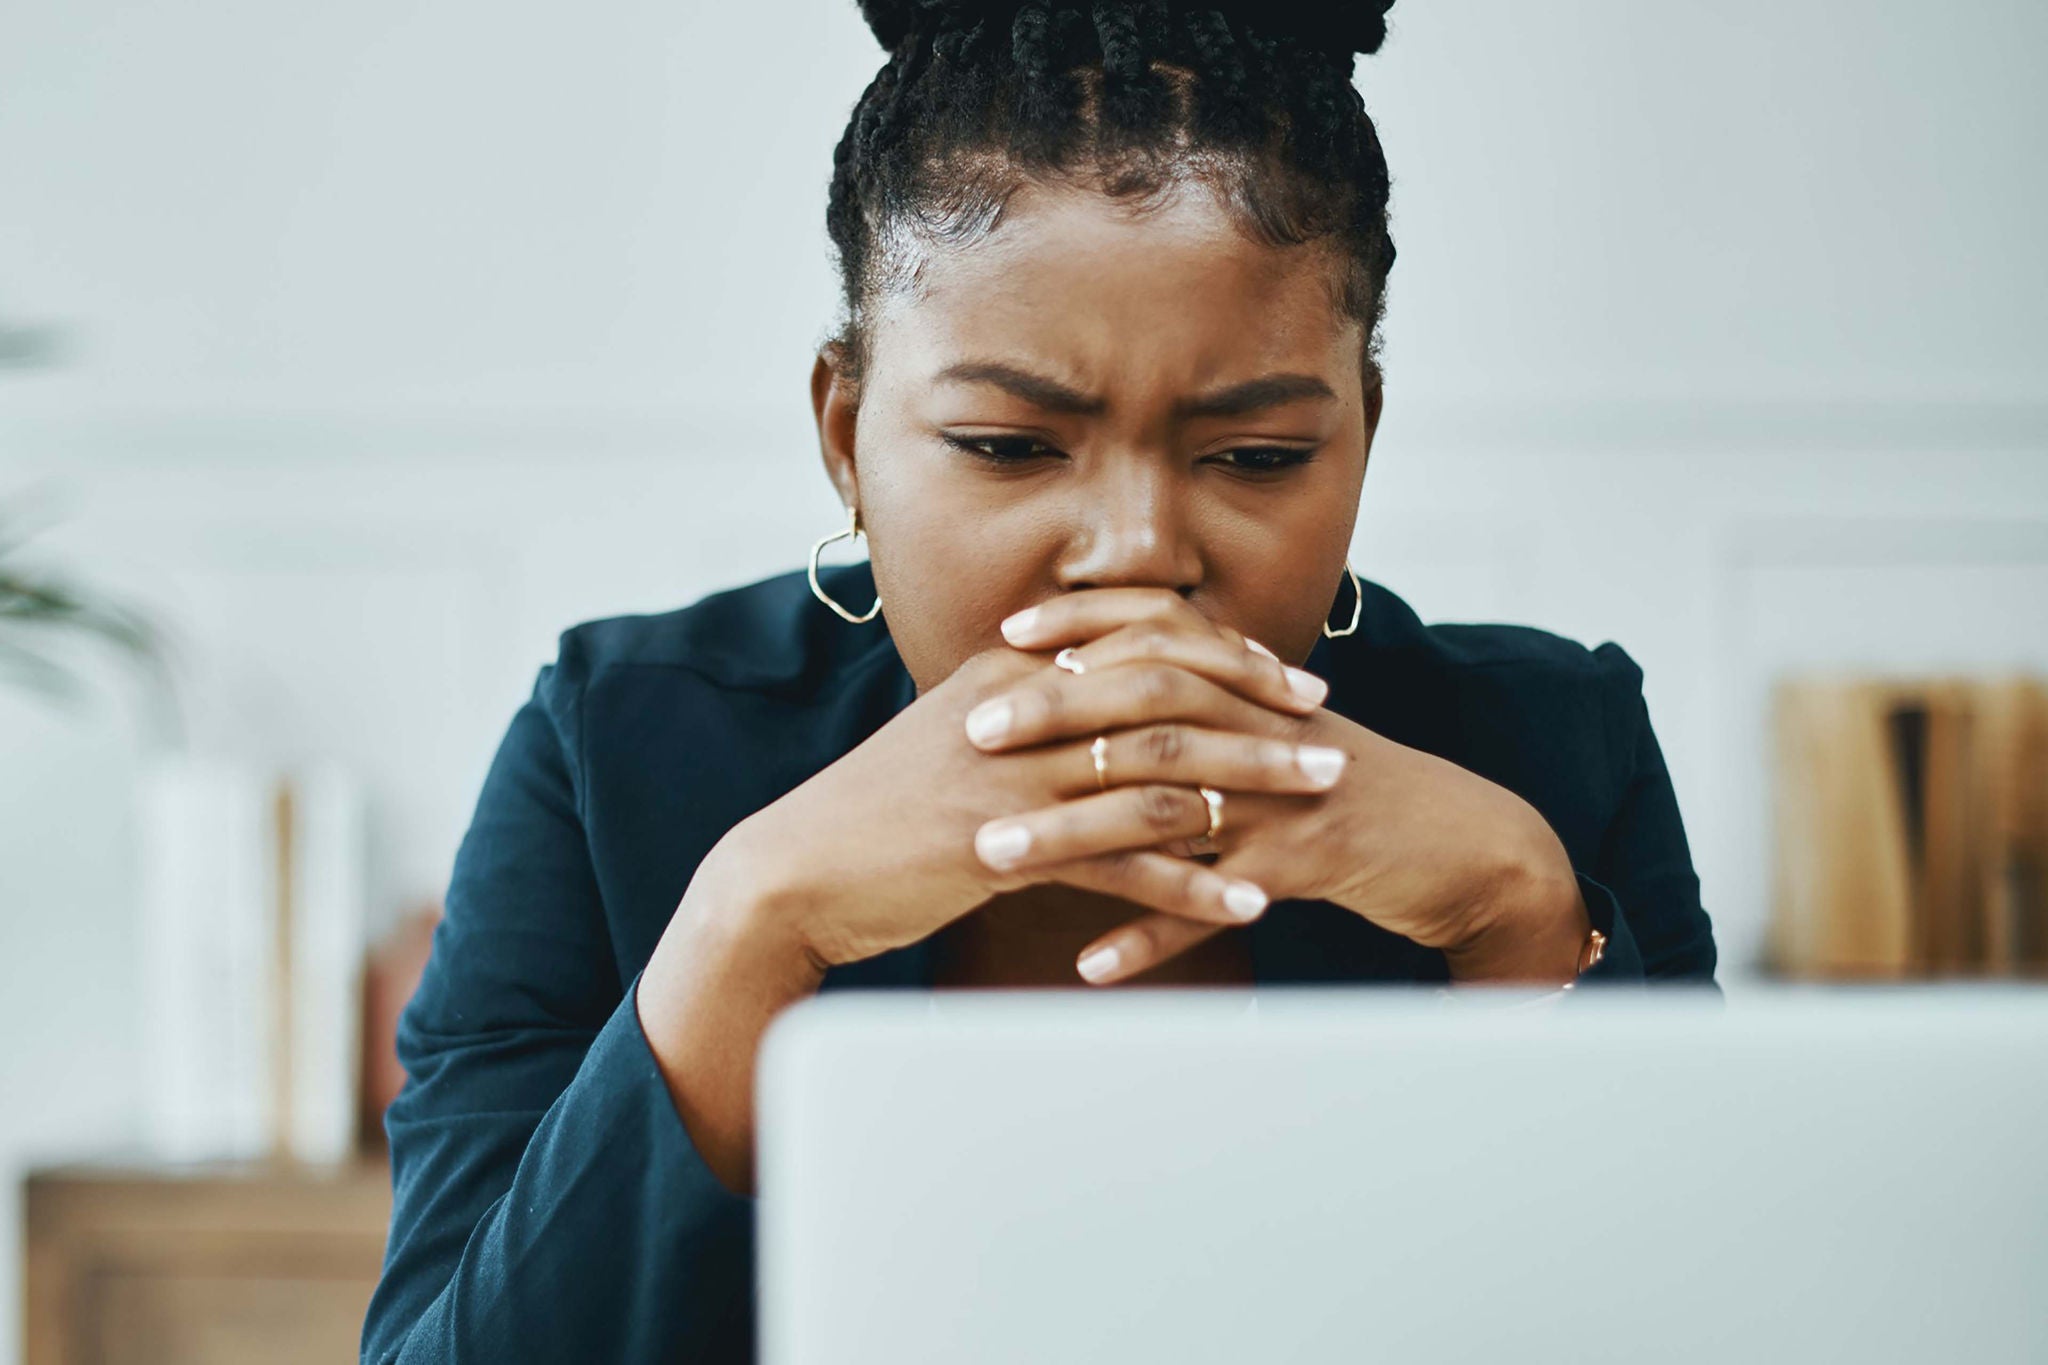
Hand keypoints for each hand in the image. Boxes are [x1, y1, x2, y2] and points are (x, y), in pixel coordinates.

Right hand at [717, 613, 1338, 974]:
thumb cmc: (877, 815)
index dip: (1225, 656)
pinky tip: (1246, 902)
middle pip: (1167, 693)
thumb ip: (1028, 715)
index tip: (1289, 678)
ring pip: (1159, 769)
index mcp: (1012, 672)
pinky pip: (1123, 862)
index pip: (1140, 640)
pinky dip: (1192, 881)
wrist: (795, 874)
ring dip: (1251, 788)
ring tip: (1318, 806)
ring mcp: (1012, 778)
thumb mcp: (955, 741)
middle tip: (1327, 736)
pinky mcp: (1005, 848)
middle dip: (1259, 713)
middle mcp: (1020, 709)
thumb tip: (1100, 706)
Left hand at [976, 590, 1589, 984]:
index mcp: (1252, 689)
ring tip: (995, 857)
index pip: (1158, 633)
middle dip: (1055, 716)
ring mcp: (1285, 798)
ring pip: (1167, 806)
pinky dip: (1152, 934)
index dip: (1082, 629)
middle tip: (974, 735)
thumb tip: (1102, 686)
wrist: (1458, 841)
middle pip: (1148, 705)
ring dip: (1075, 834)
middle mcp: (1263, 729)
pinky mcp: (1305, 868)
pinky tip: (1091, 963)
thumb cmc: (1345, 788)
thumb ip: (1203, 705)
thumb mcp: (1274, 731)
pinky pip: (1214, 905)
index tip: (1004, 638)